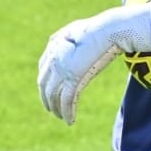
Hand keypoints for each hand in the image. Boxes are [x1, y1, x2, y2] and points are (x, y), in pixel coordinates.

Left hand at [36, 5, 150, 124]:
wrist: (107, 30)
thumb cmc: (97, 29)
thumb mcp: (76, 30)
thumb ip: (65, 37)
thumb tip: (57, 41)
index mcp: (53, 47)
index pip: (44, 70)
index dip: (45, 84)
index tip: (49, 92)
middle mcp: (53, 59)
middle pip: (44, 85)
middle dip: (46, 99)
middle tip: (51, 109)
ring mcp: (61, 69)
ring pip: (53, 96)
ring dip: (56, 109)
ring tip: (61, 117)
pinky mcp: (72, 78)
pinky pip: (66, 100)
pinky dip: (67, 112)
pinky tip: (70, 121)